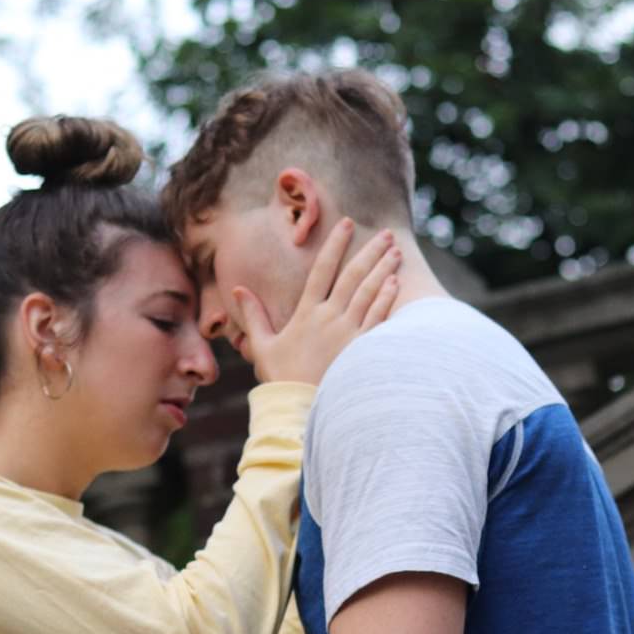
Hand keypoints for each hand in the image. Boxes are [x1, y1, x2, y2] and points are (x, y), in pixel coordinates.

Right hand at [236, 218, 400, 383]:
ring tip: (394, 251)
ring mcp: (348, 332)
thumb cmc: (282, 380)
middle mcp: (329, 318)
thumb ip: (253, 316)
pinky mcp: (362, 349)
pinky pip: (378, 318)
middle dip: (369, 251)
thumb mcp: (262, 346)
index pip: (322, 269)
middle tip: (384, 233)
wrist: (301, 410)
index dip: (334, 244)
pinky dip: (387, 299)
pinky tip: (395, 283)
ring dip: (382, 270)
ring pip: (369, 293)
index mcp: (306, 314)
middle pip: (352, 276)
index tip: (345, 224)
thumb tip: (238, 289)